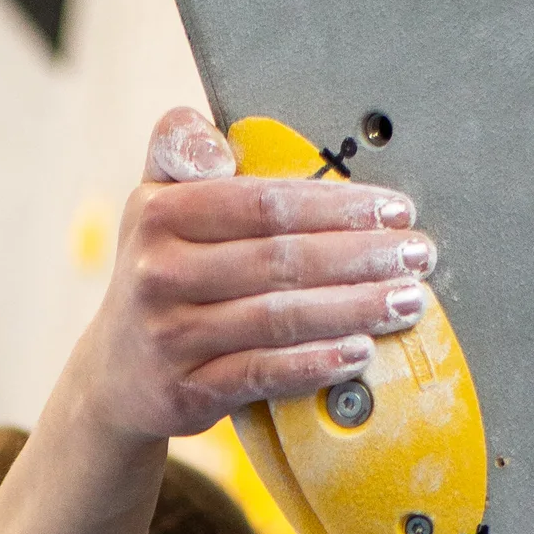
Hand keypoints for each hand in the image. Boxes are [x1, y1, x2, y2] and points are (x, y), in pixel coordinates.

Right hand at [73, 107, 436, 443]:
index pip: (264, 203)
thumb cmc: (160, 276)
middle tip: (417, 254)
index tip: (392, 209)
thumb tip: (221, 143)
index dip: (337, 205)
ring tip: (406, 300)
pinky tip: (359, 353)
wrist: (115, 375)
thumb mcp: (155, 201)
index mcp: (160, 213)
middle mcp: (159, 273)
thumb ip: (185, 151)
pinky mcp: (185, 390)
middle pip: (280, 259)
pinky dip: (313, 363)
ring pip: (279, 317)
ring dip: (353, 308)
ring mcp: (170, 335)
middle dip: (361, 256)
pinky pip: (260, 372)